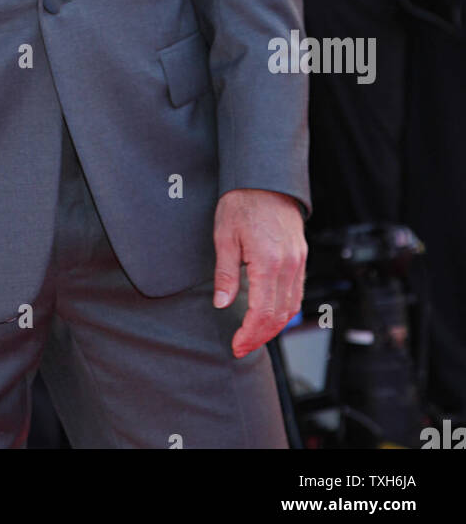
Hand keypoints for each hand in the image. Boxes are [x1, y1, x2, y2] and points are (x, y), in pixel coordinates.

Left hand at [213, 188, 306, 356]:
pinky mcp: (301, 256)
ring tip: (253, 334)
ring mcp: (298, 260)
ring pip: (292, 307)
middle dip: (260, 336)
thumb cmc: (242, 201)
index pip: (262, 313)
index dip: (249, 334)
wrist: (265, 177)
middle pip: (279, 315)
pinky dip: (284, 309)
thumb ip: (225, 273)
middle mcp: (288, 264)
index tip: (237, 345)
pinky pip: (297, 292)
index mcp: (268, 261)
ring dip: (274, 326)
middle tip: (242, 346)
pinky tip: (269, 313)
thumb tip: (222, 303)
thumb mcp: (224, 236)